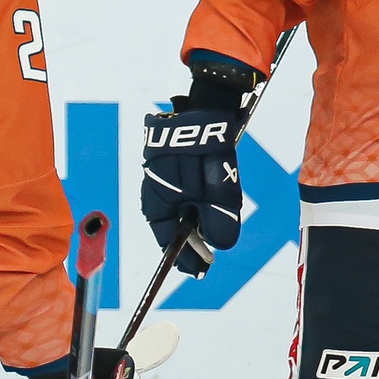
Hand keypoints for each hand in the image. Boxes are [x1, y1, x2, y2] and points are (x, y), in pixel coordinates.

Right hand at [142, 92, 242, 274]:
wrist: (206, 106)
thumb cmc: (205, 147)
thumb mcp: (215, 187)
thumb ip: (217, 216)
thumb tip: (220, 245)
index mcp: (157, 201)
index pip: (168, 241)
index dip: (184, 258)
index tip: (200, 271)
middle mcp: (157, 193)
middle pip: (175, 227)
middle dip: (192, 244)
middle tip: (207, 261)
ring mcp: (166, 179)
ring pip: (183, 211)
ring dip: (198, 223)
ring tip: (210, 236)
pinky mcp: (177, 167)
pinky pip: (187, 193)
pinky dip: (199, 203)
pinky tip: (209, 203)